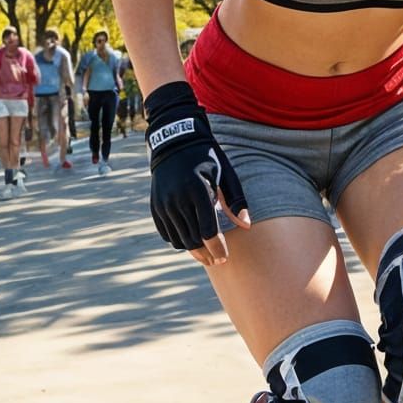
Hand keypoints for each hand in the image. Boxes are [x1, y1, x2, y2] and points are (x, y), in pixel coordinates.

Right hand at [144, 81, 247, 265]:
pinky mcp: (155, 206)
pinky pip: (167, 233)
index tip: (225, 257)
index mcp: (197, 190)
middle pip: (192, 238)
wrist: (175, 142)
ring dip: (193, 250)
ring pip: (179, 239)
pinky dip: (179, 241)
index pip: (207, 230)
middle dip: (206, 254)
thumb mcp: (226, 174)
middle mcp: (177, 199)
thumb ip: (236, 200)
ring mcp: (163, 204)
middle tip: (217, 260)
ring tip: (206, 255)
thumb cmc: (207, 158)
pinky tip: (191, 241)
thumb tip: (247, 226)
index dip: (217, 248)